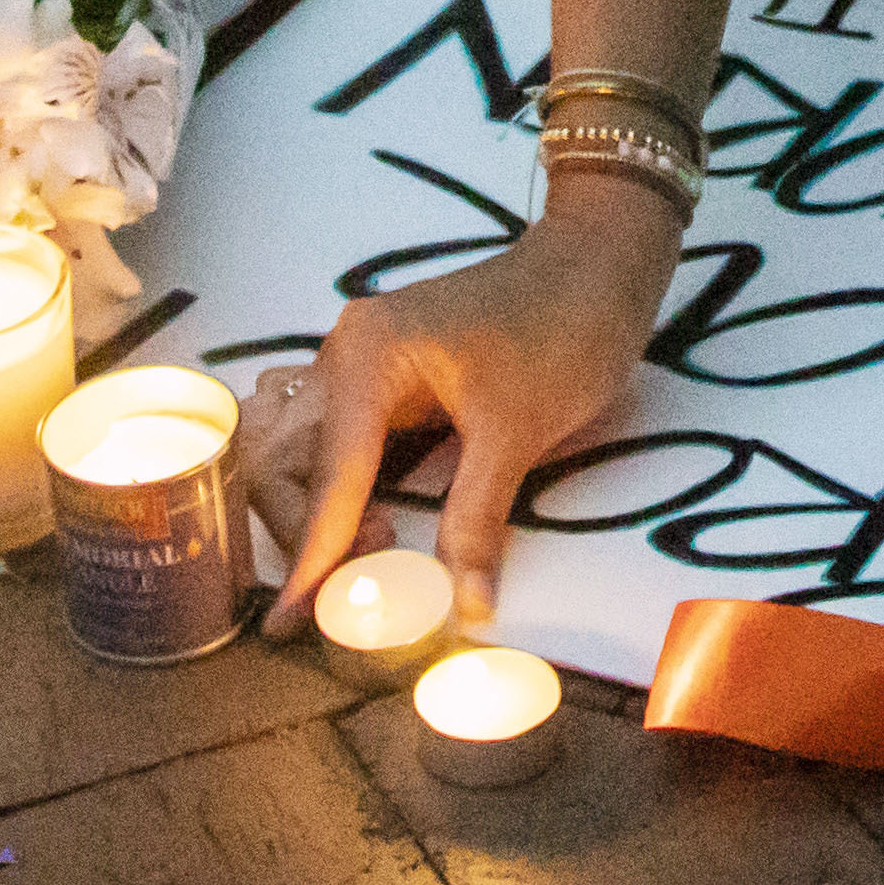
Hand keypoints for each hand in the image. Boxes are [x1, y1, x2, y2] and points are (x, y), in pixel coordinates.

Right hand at [273, 170, 679, 624]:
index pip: (326, 476)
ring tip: (379, 547)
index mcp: (367, 355)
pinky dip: (339, 494)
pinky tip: (371, 525)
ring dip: (319, 514)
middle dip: (307, 533)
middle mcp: (347, 354)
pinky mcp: (385, 380)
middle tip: (361, 581)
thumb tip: (466, 603)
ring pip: (302, 456)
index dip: (311, 556)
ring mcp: (361, 365)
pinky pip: (336, 446)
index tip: (290, 622)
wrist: (599, 262)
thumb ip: (477, 519)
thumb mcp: (518, 431)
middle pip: (284, 463)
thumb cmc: (563, 325)